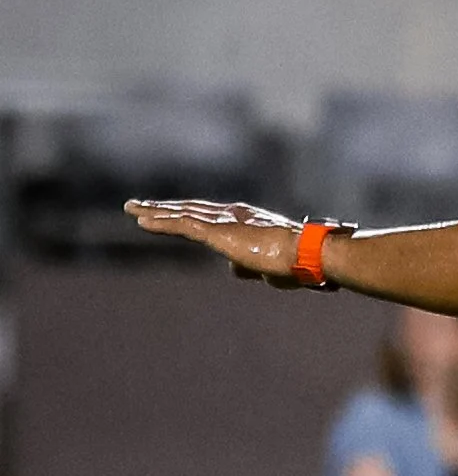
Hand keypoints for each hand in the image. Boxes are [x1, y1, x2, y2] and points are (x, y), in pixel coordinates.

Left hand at [123, 199, 312, 281]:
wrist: (307, 254)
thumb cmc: (297, 263)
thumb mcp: (268, 268)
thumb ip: (247, 266)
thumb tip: (232, 270)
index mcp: (246, 220)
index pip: (209, 215)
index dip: (186, 212)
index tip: (168, 211)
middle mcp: (232, 215)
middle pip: (189, 209)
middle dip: (163, 207)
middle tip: (139, 205)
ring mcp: (223, 222)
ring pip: (181, 214)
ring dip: (154, 212)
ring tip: (131, 208)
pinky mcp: (217, 232)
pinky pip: (182, 225)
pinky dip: (161, 223)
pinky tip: (142, 221)